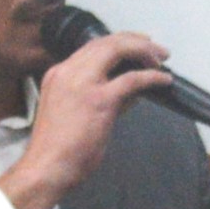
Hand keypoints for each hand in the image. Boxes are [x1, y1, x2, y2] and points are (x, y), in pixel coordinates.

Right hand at [0, 29, 171, 208]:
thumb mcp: (74, 112)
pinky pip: (132, 79)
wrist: (47, 167)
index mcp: (58, 74)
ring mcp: (82, 84)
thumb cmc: (59, 148)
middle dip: (135, 40)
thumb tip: (131, 90)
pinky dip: (152, 76)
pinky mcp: (99, 100)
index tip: (137, 44)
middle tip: (156, 49)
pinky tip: (163, 80)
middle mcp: (68, 72)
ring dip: (144, 51)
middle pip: (105, 42)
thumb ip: (101, 96)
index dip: (118, 42)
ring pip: (117, 50)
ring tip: (161, 59)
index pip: (91, 47)